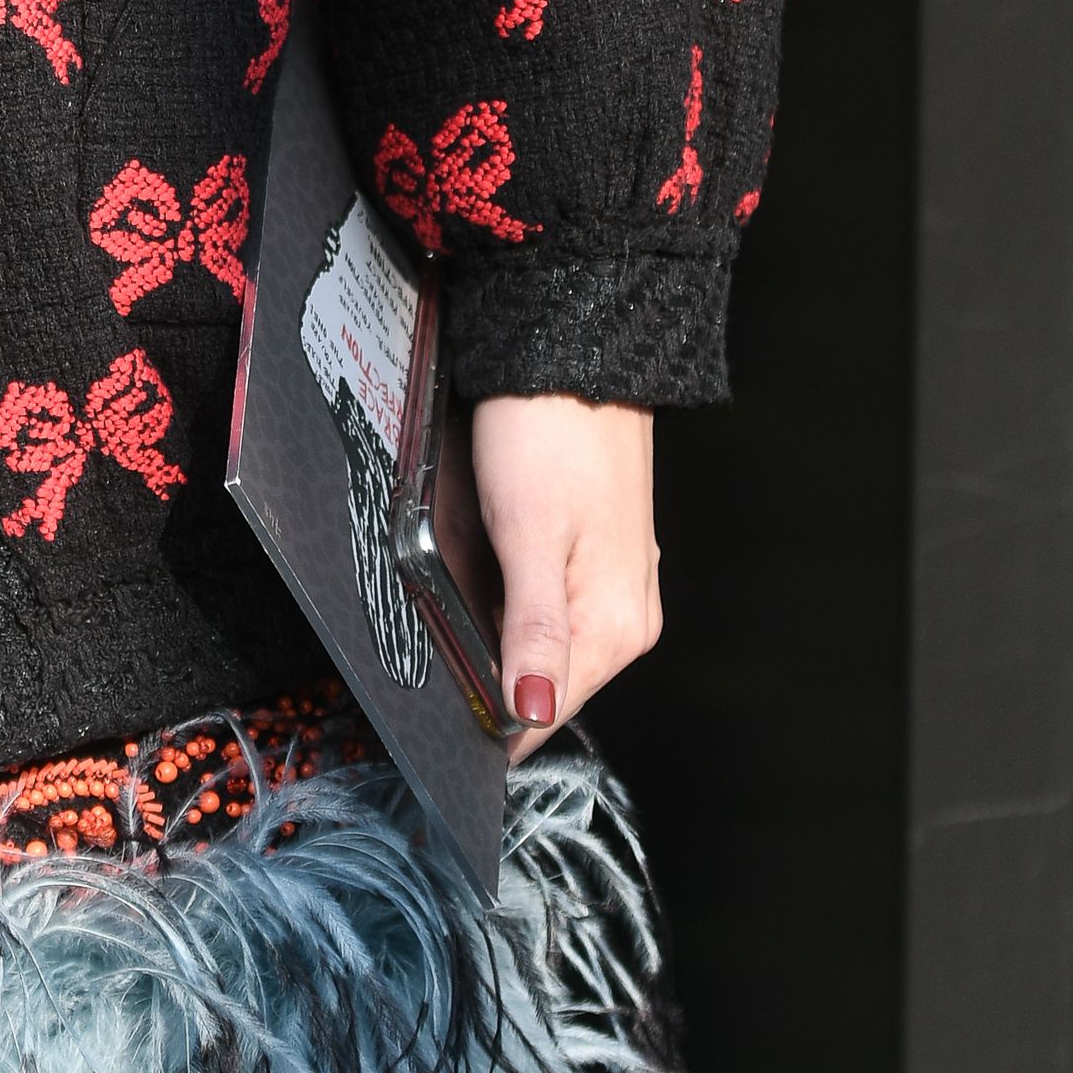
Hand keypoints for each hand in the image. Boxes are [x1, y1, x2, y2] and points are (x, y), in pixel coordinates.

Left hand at [462, 392, 658, 755]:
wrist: (571, 352)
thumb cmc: (549, 433)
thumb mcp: (529, 537)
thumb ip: (534, 633)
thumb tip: (536, 715)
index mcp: (618, 626)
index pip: (547, 714)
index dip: (491, 721)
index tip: (443, 711)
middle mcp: (628, 615)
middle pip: (542, 680)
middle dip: (488, 666)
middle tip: (445, 613)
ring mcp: (617, 583)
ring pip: (539, 640)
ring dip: (494, 624)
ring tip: (465, 568)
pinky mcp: (599, 554)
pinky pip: (547, 603)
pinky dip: (508, 592)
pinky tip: (487, 553)